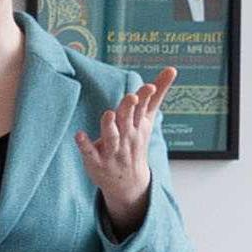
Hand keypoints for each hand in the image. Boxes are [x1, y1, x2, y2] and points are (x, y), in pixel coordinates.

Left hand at [84, 69, 172, 229]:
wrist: (130, 183)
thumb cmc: (136, 142)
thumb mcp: (147, 119)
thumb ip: (157, 93)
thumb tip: (172, 68)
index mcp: (138, 125)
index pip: (142, 109)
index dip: (145, 98)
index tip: (149, 87)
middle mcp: (126, 136)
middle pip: (127, 120)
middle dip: (129, 109)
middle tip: (131, 97)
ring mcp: (112, 150)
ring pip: (111, 136)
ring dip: (109, 125)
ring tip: (108, 114)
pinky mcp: (97, 161)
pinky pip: (90, 152)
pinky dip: (85, 144)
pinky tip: (79, 135)